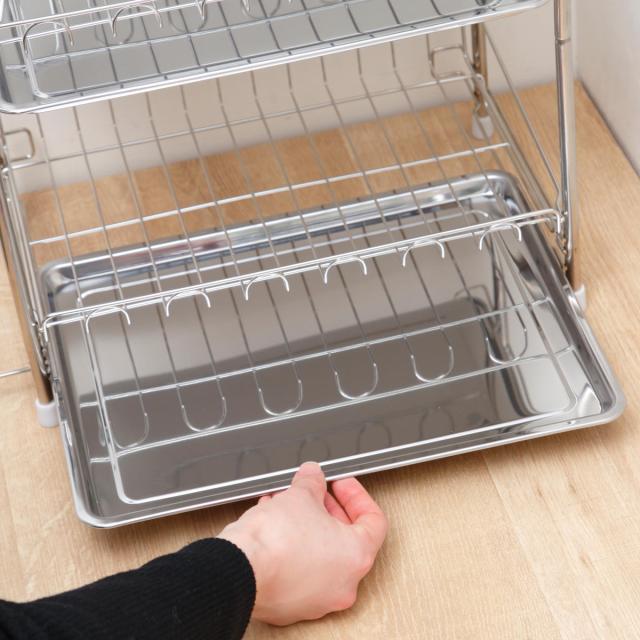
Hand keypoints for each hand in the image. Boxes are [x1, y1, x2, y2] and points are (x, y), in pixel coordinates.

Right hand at [218, 462, 386, 625]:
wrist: (240, 568)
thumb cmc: (276, 541)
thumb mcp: (300, 495)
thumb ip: (312, 482)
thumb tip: (313, 476)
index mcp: (357, 556)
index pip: (373, 521)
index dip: (356, 496)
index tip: (341, 484)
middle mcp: (342, 584)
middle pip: (346, 538)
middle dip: (327, 509)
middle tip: (314, 493)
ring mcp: (317, 599)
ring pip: (320, 555)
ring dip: (306, 526)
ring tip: (288, 505)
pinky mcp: (290, 605)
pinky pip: (299, 571)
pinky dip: (291, 548)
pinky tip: (274, 526)